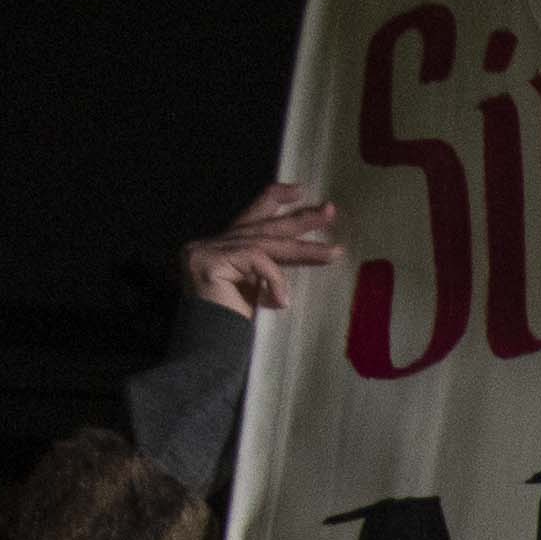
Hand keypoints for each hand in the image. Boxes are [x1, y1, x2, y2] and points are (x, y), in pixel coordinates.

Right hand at [180, 182, 344, 321]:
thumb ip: (273, 266)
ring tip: (334, 254)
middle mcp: (212, 242)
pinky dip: (274, 278)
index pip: (252, 214)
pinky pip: (256, 260)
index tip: (301, 191)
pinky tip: (282, 300)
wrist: (207, 348)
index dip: (276, 198)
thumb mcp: (259, 287)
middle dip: (301, 219)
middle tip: (331, 212)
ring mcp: (207, 250)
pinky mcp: (208, 261)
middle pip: (264, 226)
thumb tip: (315, 251)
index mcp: (224, 246)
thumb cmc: (233, 324)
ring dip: (304, 249)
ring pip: (266, 243)